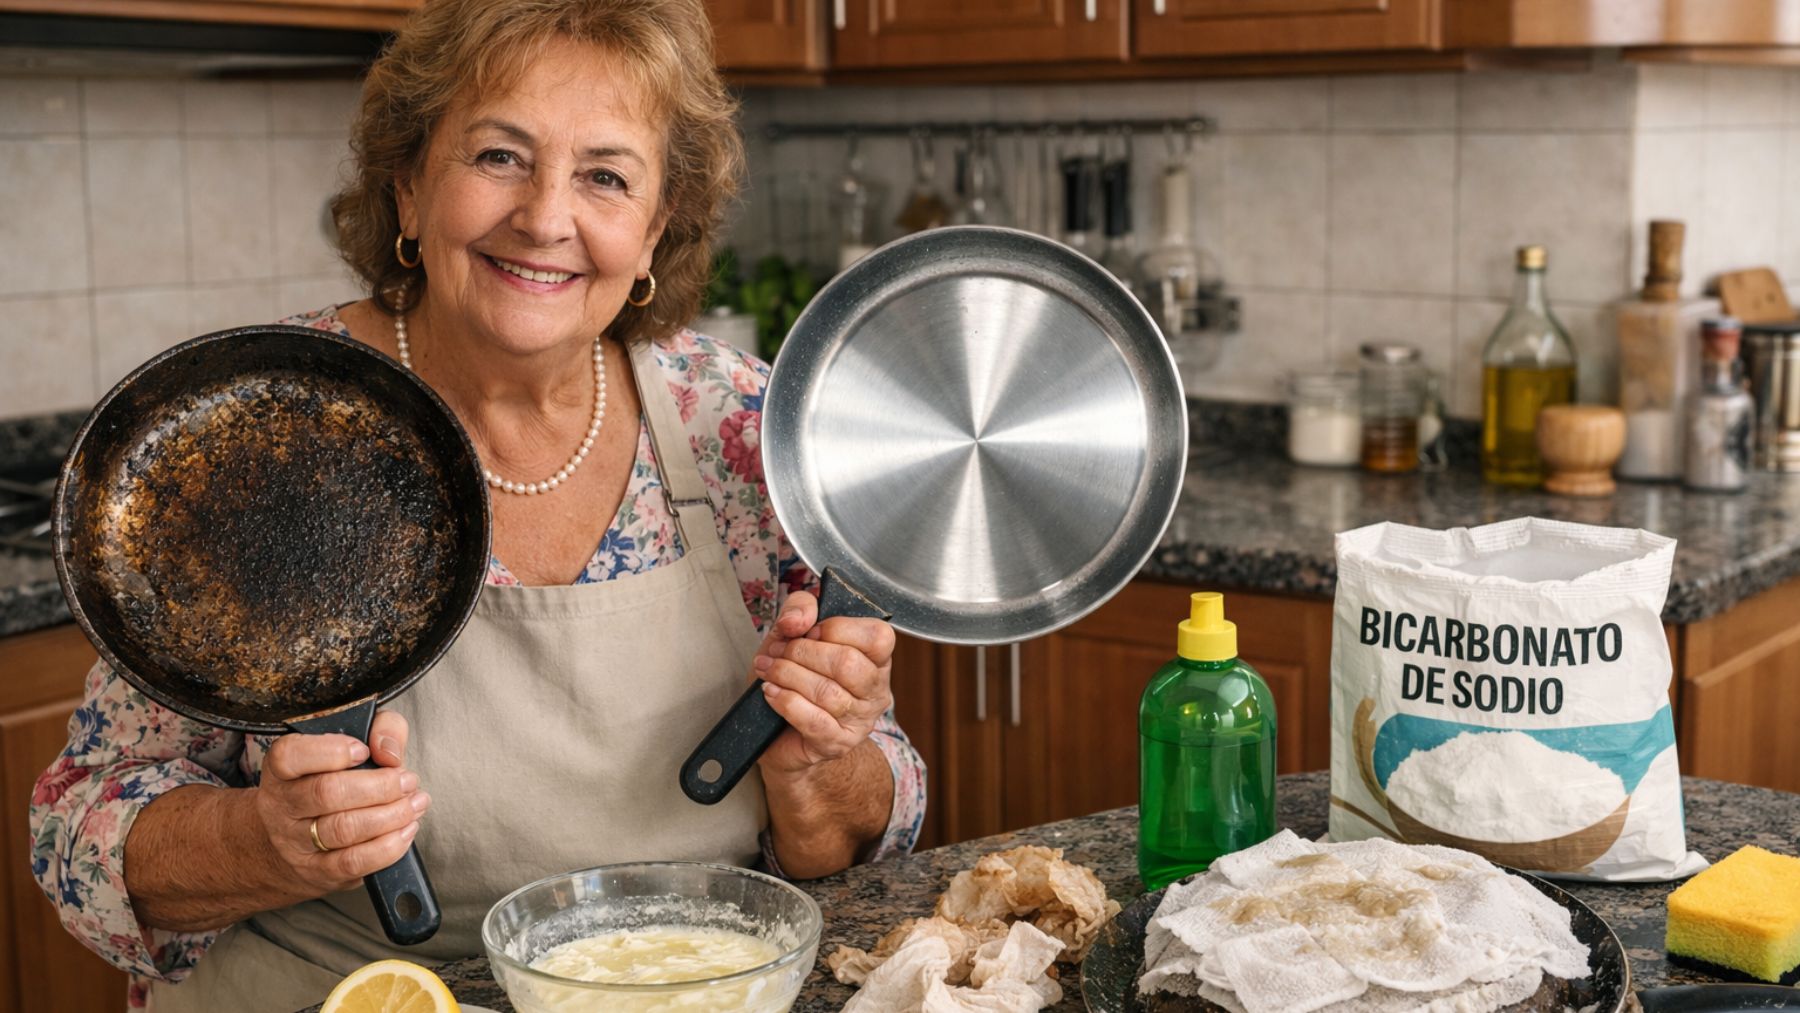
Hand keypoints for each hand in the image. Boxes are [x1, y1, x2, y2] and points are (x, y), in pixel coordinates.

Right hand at [250, 710, 428, 895]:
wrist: (294, 845)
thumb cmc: (332, 784)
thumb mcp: (352, 746)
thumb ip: (379, 730)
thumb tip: (389, 749)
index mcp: (283, 769)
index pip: (290, 756)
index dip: (331, 751)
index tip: (364, 751)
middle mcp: (282, 805)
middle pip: (327, 793)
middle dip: (379, 786)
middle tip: (407, 781)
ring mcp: (296, 842)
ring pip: (344, 828)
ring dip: (391, 815)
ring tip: (414, 804)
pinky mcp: (317, 871)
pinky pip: (354, 862)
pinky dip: (388, 846)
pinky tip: (406, 830)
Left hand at [754, 591, 895, 775]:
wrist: (780, 732)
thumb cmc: (794, 679)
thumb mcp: (792, 634)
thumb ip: (799, 611)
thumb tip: (797, 620)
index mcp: (875, 659)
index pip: (877, 637)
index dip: (837, 628)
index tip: (808, 632)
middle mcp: (876, 690)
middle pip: (848, 663)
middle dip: (803, 652)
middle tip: (778, 652)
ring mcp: (860, 720)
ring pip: (827, 692)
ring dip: (787, 676)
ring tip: (768, 671)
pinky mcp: (838, 743)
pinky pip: (813, 720)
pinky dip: (786, 701)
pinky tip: (771, 693)